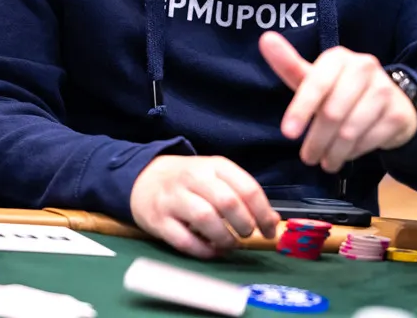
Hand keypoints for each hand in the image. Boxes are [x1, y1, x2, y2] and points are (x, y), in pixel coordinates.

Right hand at [130, 155, 279, 258]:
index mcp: (214, 165)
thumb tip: (272, 220)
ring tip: (230, 243)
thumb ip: (243, 194)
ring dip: (225, 238)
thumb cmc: (189, 180)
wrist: (144, 178)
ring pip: (205, 218)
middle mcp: (193, 178)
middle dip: (244, 224)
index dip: (263, 213)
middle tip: (248, 234)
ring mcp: (174, 198)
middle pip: (227, 202)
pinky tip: (212, 250)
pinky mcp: (159, 220)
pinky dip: (203, 250)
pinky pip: (184, 240)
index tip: (270, 230)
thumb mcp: (216, 176)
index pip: (247, 187)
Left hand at [260, 31, 416, 172]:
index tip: (288, 133)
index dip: (300, 109)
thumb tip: (265, 39)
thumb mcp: (315, 80)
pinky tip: (345, 155)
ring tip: (324, 162)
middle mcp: (365, 67)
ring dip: (333, 152)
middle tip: (307, 157)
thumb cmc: (342, 91)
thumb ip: (290, 65)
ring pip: (351, 131)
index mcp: (339, 57)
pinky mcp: (398, 114)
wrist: (392, 102)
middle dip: (316, 140)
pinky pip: (369, 140)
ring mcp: (385, 90)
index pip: (316, 83)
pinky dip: (353, 153)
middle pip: (332, 113)